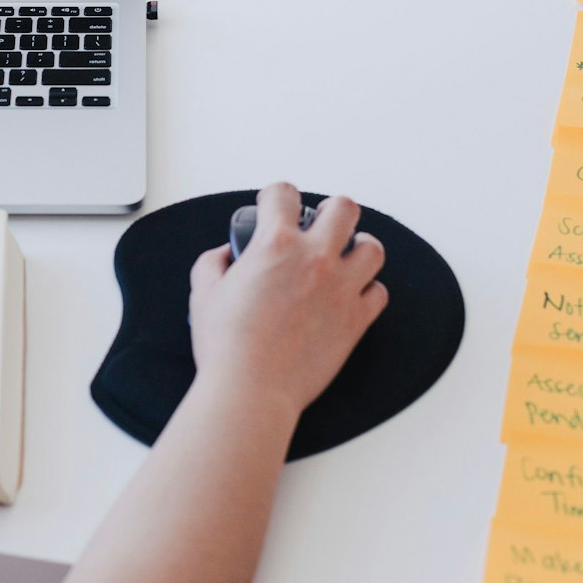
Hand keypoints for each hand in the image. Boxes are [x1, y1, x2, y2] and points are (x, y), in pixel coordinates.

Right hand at [187, 183, 387, 416]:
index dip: (276, 195)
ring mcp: (340, 289)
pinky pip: (378, 292)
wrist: (251, 388)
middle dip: (331, 210)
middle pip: (344, 209)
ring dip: (359, 247)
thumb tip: (226, 254)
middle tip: (321, 222)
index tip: (273, 204)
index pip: (283, 194)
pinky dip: (367, 290)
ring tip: (345, 256)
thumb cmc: (227, 346)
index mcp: (275, 245)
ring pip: (372, 248)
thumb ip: (214, 262)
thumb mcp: (203, 292)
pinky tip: (351, 295)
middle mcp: (314, 259)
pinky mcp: (356, 320)